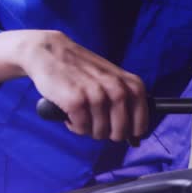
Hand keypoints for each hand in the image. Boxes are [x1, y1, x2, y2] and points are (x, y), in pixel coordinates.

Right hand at [0, 30, 148, 142]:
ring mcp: (97, 95)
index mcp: (132, 85)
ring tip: (82, 113)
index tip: (120, 131)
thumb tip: (136, 140)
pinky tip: (71, 112)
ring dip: (89, 129)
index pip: (141, 124)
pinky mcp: (76, 101)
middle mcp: (118, 90)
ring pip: (100, 133)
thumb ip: (128, 105)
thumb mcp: (114, 81)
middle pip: (120, 133)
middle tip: (96, 122)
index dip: (131, 134)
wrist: (50, 52)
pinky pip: (81, 129)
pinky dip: (75, 126)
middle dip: (108, 134)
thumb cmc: (83, 71)